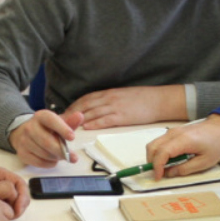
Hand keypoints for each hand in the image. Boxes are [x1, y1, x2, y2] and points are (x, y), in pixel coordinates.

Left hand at [0, 166, 28, 218]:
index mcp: (0, 175)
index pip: (19, 184)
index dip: (21, 196)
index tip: (17, 209)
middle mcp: (4, 183)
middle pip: (21, 194)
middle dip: (20, 206)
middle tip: (14, 217)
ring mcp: (3, 193)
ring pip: (17, 202)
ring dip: (15, 212)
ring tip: (7, 220)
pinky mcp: (0, 202)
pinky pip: (10, 208)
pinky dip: (9, 215)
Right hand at [8, 110, 83, 166]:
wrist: (23, 134)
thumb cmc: (45, 129)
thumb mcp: (58, 123)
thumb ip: (69, 122)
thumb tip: (79, 116)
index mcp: (41, 116)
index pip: (51, 121)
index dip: (62, 129)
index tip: (72, 137)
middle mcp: (30, 127)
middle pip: (47, 142)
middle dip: (61, 151)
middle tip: (72, 156)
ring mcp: (24, 140)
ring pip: (44, 154)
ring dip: (56, 158)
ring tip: (60, 155)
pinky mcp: (22, 153)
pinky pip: (39, 162)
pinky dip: (49, 164)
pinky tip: (52, 160)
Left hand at [65, 85, 186, 129]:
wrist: (159, 100)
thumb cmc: (143, 99)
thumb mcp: (123, 96)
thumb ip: (110, 100)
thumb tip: (98, 107)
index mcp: (109, 93)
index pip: (86, 98)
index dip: (73, 105)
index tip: (64, 112)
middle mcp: (109, 98)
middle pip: (85, 105)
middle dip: (71, 113)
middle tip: (60, 120)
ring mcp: (115, 107)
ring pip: (92, 112)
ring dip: (78, 119)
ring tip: (68, 126)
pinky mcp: (122, 116)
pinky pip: (104, 119)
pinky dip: (93, 123)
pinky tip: (85, 127)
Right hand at [144, 114, 219, 176]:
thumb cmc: (216, 144)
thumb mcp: (204, 162)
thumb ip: (185, 169)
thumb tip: (169, 173)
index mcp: (183, 140)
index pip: (162, 153)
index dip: (157, 166)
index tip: (158, 177)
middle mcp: (174, 133)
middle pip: (152, 147)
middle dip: (152, 163)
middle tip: (159, 174)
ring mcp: (172, 131)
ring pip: (153, 144)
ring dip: (154, 157)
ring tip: (163, 168)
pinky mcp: (173, 132)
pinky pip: (159, 142)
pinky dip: (158, 152)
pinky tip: (167, 160)